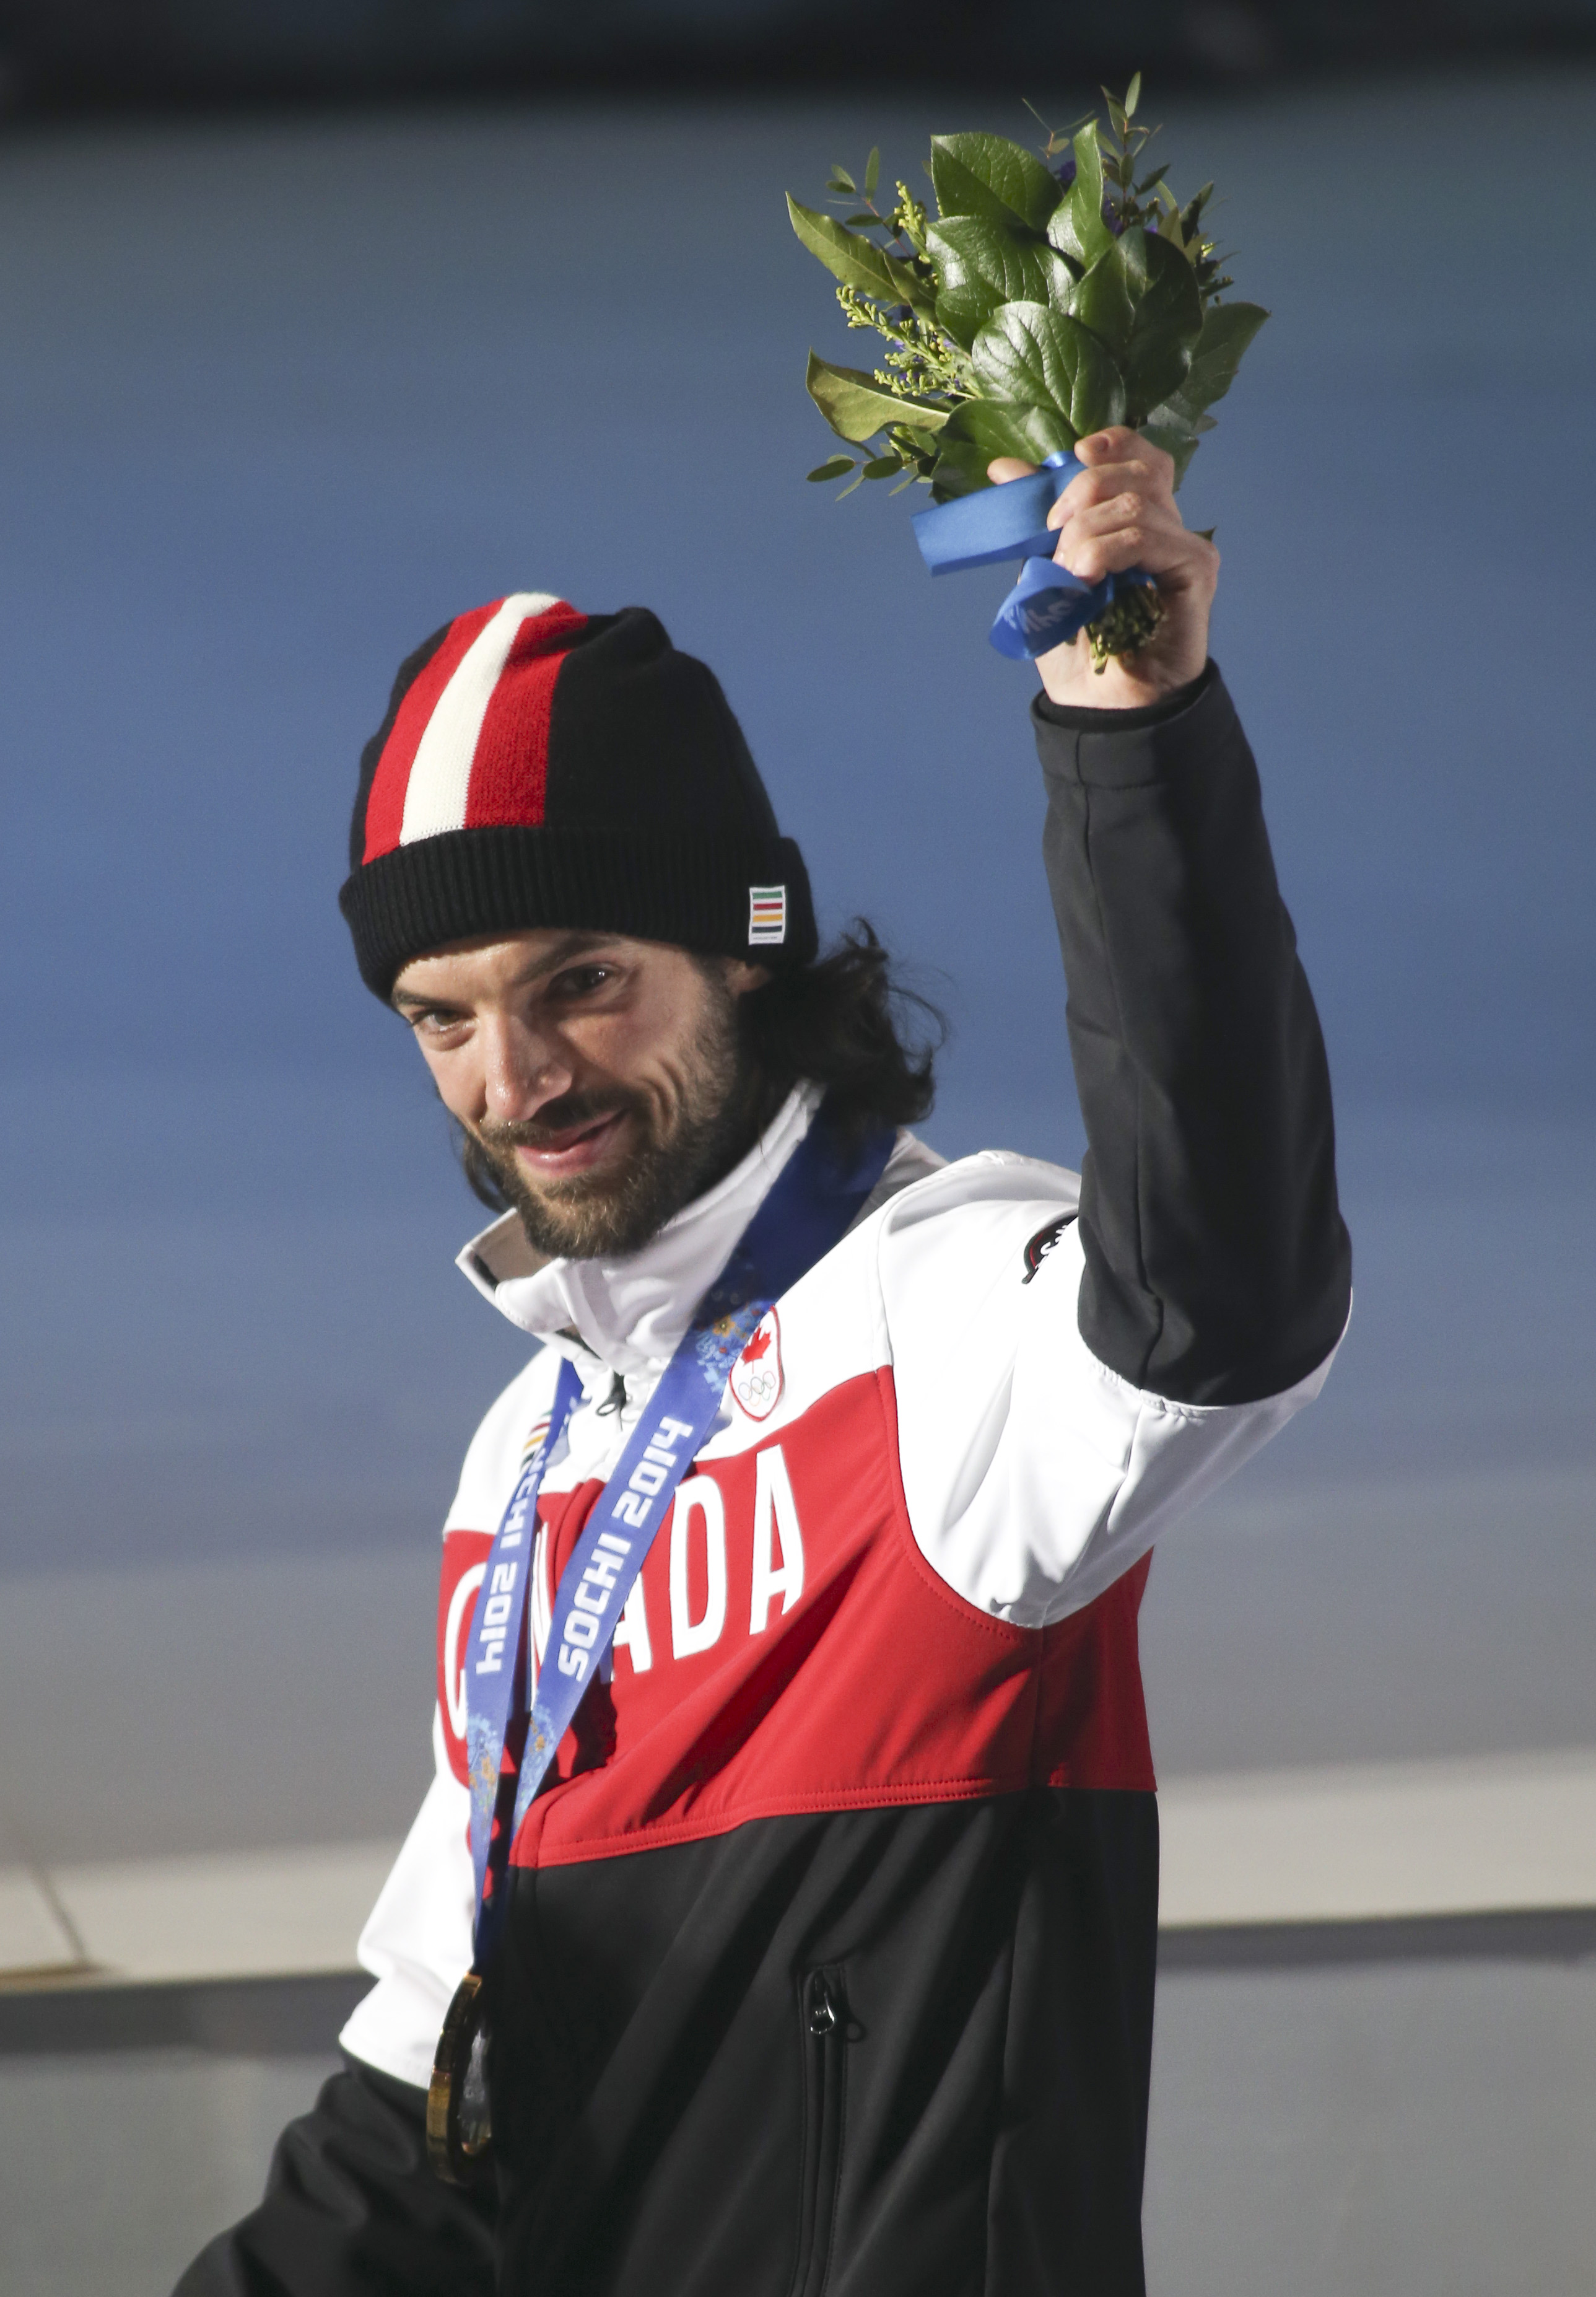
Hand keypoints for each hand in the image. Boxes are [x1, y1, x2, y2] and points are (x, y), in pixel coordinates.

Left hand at [987, 429, 1217, 709]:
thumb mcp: (1042, 570)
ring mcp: (1183, 547)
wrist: (1096, 702)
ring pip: (1133, 504)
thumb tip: (1002, 468)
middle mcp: (1165, 527)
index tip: (1073, 455)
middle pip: (1135, 470)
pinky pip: (1146, 537)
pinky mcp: (1196, 569)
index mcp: (1134, 519)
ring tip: (1066, 574)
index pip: (1138, 455)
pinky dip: (1105, 551)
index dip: (1110, 444)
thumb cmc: (1075, 643)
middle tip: (1052, 535)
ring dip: (1085, 533)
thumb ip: (1033, 519)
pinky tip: (1084, 577)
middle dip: (1081, 492)